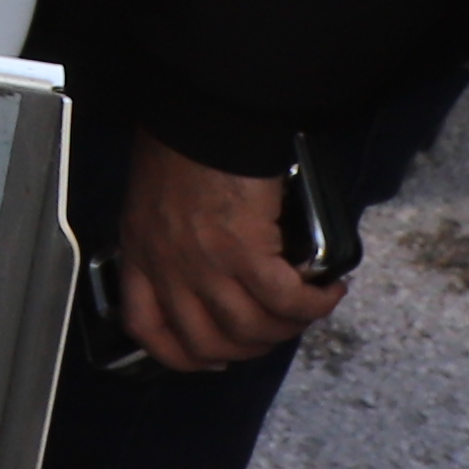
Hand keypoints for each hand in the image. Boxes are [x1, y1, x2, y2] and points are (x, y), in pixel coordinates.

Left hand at [104, 135, 348, 372]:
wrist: (204, 110)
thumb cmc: (181, 140)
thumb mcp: (153, 198)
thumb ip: (170, 237)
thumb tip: (207, 263)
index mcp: (142, 253)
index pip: (149, 329)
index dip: (184, 356)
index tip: (211, 358)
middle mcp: (169, 267)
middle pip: (209, 344)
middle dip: (249, 347)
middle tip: (275, 328)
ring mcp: (205, 264)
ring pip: (251, 331)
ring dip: (288, 328)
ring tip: (307, 307)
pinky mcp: (245, 250)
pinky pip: (286, 301)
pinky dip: (314, 304)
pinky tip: (326, 290)